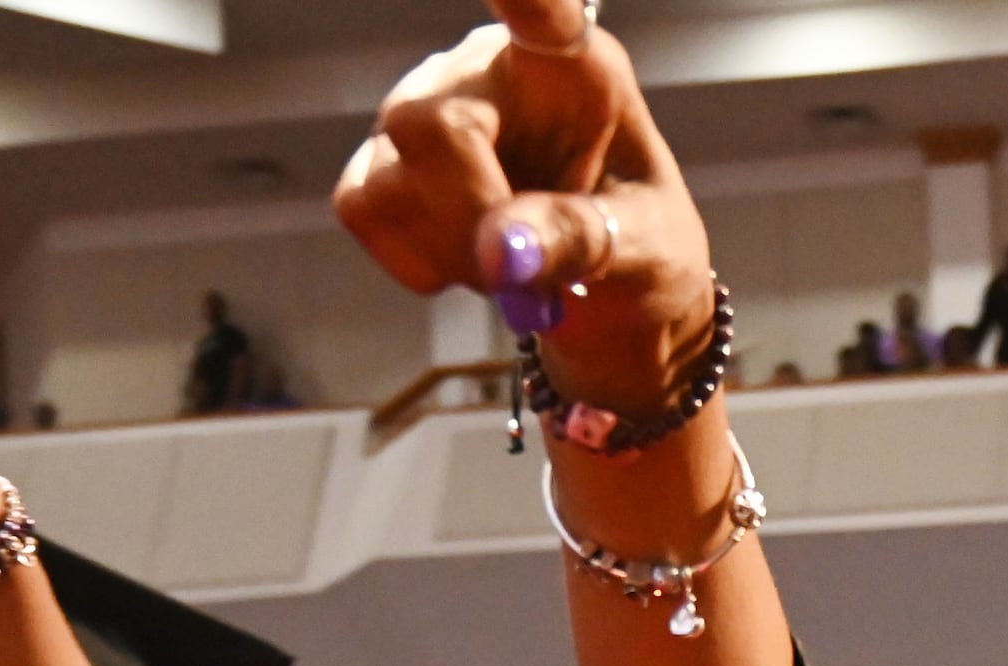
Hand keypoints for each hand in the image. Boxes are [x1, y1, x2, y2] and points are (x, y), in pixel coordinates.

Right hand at [335, 0, 718, 424]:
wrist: (607, 295)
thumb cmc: (639, 245)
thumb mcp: (645, 247)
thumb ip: (581, 238)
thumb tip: (500, 250)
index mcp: (571, 68)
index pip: (538, 8)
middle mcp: (483, 68)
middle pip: (430, 126)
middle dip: (473, 222)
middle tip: (529, 277)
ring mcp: (421, 107)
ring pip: (390, 182)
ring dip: (453, 253)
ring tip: (512, 265)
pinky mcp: (379, 159)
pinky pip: (362, 209)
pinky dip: (417, 262)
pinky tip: (466, 260)